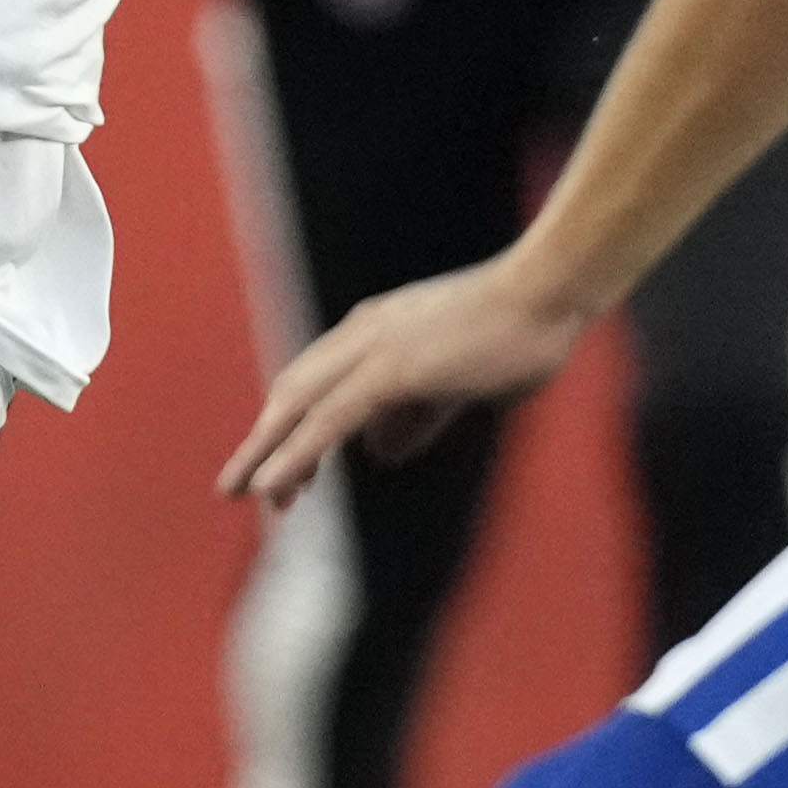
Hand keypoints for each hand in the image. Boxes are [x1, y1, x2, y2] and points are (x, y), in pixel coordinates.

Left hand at [219, 255, 593, 508]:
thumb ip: (417, 415)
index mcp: (379, 329)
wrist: (550, 294)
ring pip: (298, 405)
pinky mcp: (391, 370)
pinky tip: (274, 485)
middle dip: (263, 441)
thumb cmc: (520, 333)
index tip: (281, 469)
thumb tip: (380, 452)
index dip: (291, 425)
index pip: (315, 380)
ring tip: (238, 492)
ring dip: (264, 453)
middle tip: (238, 487)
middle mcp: (364, 332)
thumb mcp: (458, 382)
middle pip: (292, 390)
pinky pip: (329, 419)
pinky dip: (296, 454)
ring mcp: (374, 348)